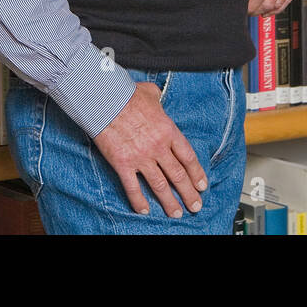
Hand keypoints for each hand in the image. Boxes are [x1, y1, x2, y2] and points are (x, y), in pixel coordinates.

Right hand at [92, 81, 207, 217]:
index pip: (187, 157)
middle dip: (188, 193)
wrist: (105, 100)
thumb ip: (158, 99)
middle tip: (195, 206)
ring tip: (176, 213)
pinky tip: (144, 211)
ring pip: (160, 185)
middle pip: (178, 175)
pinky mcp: (123, 164)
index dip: (197, 174)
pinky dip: (139, 201)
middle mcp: (158, 147)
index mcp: (168, 130)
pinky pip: (133, 187)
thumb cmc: (127, 94)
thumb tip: (158, 96)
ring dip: (169, 202)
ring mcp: (141, 157)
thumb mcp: (150, 93)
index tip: (201, 186)